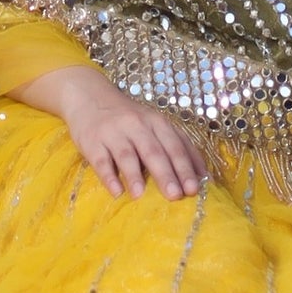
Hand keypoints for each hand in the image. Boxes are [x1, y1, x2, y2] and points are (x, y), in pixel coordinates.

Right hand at [13, 65, 206, 201]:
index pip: (174, 145)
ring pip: (126, 155)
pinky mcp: (91, 141)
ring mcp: (113, 133)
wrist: (89, 96)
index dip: (185, 167)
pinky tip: (116, 192)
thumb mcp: (155, 124)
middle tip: (176, 196)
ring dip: (135, 176)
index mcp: (156, 122)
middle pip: (153, 151)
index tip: (194, 189)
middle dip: (166, 174)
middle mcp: (136, 125)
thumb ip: (176, 144)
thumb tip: (202, 175)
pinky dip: (108, 177)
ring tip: (142, 196)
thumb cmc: (129, 117)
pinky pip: (100, 160)